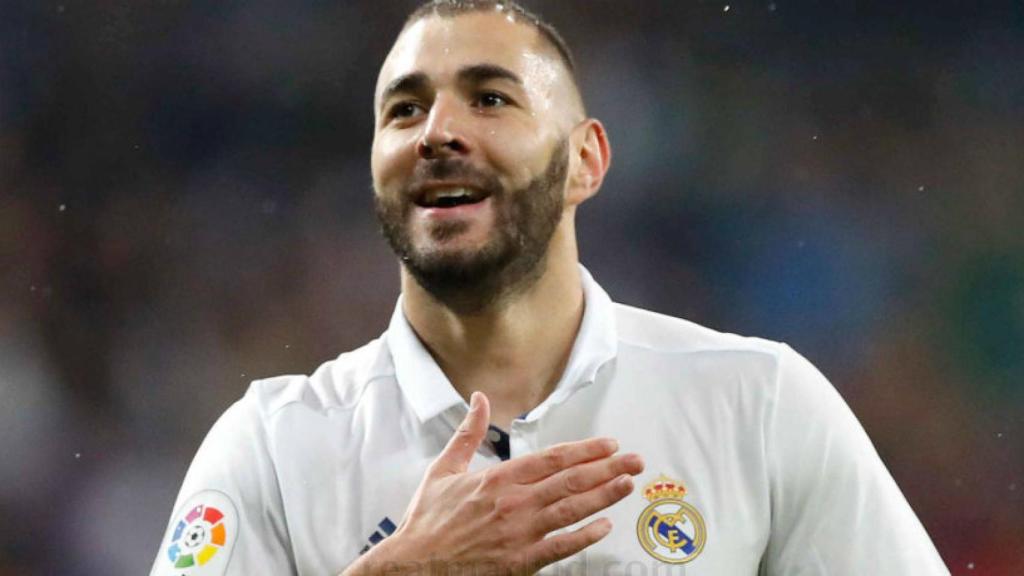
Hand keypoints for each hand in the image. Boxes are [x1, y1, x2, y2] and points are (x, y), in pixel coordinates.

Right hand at [344, 392, 643, 575]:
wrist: (414, 566)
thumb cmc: (428, 521)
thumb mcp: (444, 469)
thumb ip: (467, 433)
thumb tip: (477, 398)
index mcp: (498, 478)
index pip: (552, 458)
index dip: (585, 450)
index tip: (609, 444)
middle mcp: (514, 502)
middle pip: (570, 481)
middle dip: (606, 469)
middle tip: (634, 461)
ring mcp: (520, 533)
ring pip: (571, 510)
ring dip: (603, 496)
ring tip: (628, 485)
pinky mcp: (521, 561)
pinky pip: (561, 546)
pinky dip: (584, 536)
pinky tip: (604, 526)